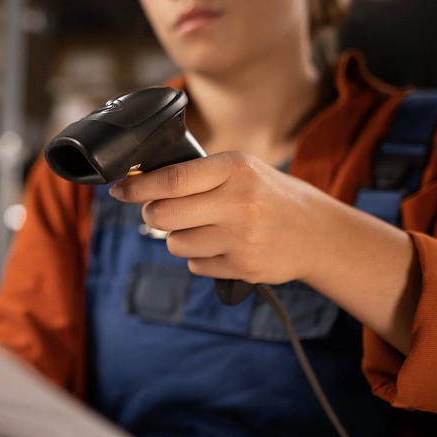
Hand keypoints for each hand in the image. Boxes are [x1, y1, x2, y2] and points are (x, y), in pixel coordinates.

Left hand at [109, 152, 327, 285]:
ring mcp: (241, 238)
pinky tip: (223, 245)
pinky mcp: (242, 267)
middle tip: (157, 211)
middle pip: (164, 214)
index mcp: (235, 169)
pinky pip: (194, 265)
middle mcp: (238, 203)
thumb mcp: (241, 170)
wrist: (317, 233)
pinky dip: (199, 257)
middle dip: (152, 214)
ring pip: (175, 242)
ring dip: (178, 237)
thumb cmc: (269, 196)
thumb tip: (141, 185)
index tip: (119, 190)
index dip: (138, 186)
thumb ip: (197, 175)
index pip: (172, 178)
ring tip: (204, 228)